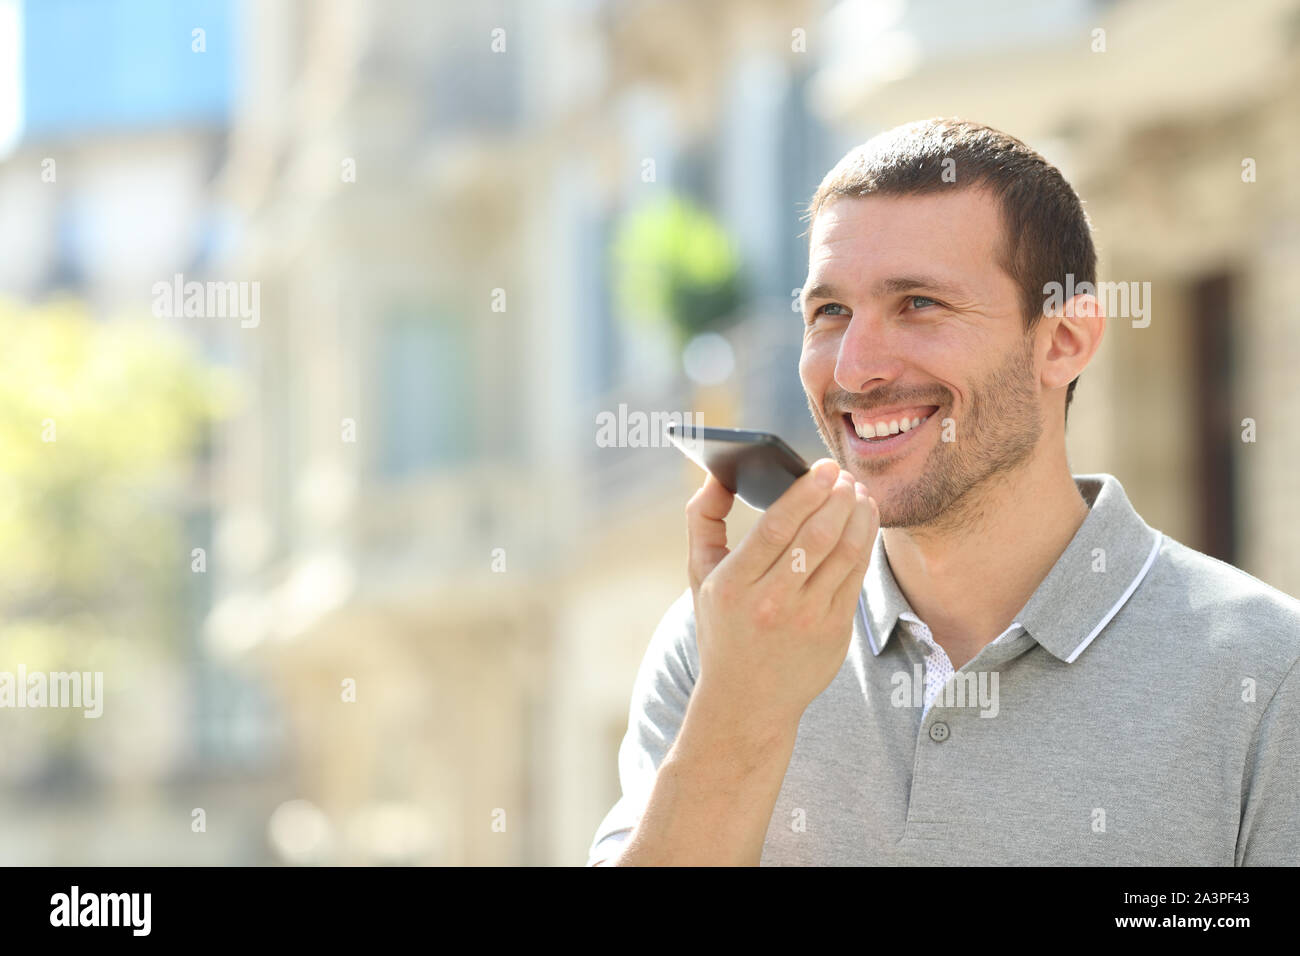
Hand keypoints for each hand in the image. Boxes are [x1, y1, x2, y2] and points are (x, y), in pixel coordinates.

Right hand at [684, 459, 878, 729]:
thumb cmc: (722, 626)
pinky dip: (864, 543)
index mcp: (732, 585)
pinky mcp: (835, 633)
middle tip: (845, 475)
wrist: (747, 701)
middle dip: (838, 498)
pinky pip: (856, 577)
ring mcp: (807, 621)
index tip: (823, 467)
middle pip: (816, 537)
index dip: (805, 493)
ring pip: (844, 554)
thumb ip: (703, 519)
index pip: (775, 528)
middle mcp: (770, 604)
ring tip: (859, 493)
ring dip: (858, 516)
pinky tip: (864, 522)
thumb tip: (717, 473)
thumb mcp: (699, 575)